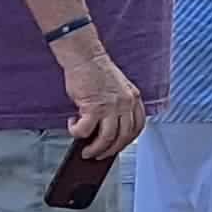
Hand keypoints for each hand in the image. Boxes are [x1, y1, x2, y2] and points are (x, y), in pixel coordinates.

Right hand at [60, 38, 144, 160]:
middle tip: (100, 155)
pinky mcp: (93, 107)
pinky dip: (78, 133)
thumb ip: (119, 106)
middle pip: (123, 137)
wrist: (85, 56)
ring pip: (107, 138)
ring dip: (96, 149)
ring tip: (87, 151)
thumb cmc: (97, 70)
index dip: (128, 140)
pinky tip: (73, 126)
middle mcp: (125, 103)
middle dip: (111, 150)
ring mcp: (110, 106)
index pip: (138, 127)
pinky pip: (85, 130)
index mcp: (133, 98)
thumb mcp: (118, 87)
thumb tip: (109, 128)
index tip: (119, 146)